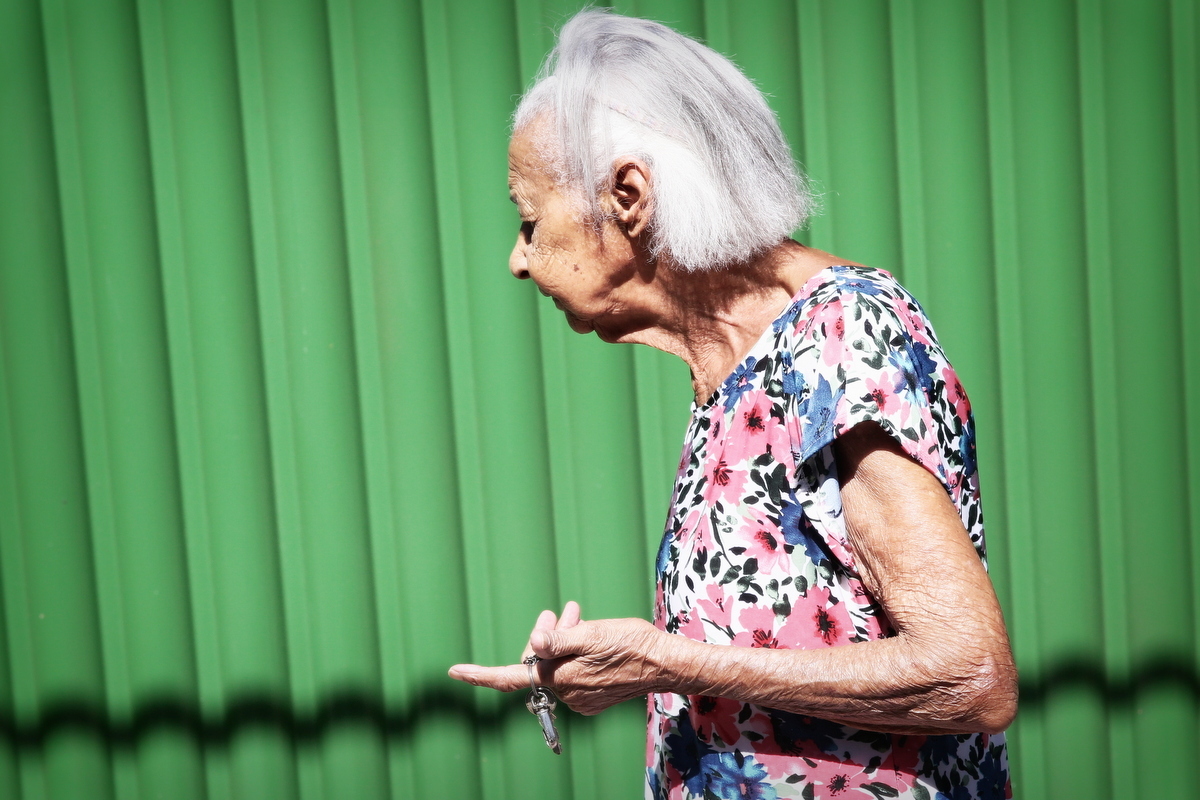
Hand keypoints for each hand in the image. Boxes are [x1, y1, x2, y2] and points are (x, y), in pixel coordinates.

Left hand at [448, 609, 670, 715]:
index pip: (511, 676)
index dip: (481, 674)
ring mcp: (580, 698)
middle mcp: (566, 693)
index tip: (455, 671)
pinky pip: (573, 673)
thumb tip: (533, 642)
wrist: (665, 664)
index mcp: (560, 677)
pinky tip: (592, 639)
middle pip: (538, 661)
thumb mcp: (592, 633)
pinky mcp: (593, 697)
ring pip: (557, 664)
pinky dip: (576, 654)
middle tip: (566, 612)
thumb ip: (558, 639)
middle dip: (546, 636)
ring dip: (564, 640)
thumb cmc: (632, 644)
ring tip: (578, 616)